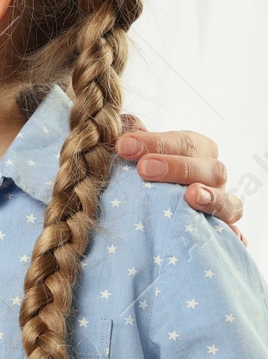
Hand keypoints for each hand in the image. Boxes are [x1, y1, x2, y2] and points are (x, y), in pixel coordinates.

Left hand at [119, 115, 244, 242]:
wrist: (140, 207)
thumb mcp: (130, 154)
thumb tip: (127, 122)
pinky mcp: (218, 230)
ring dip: (212, 198)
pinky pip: (233, 234)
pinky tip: (229, 237)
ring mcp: (218, 203)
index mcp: (195, 150)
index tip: (124, 146)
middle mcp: (211, 176)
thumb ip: (130, 138)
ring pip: (229, 200)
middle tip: (144, 169)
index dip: (156, 142)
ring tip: (191, 196)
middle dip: (177, 166)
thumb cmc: (136, 173)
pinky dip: (234, 235)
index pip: (185, 142)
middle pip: (210, 168)